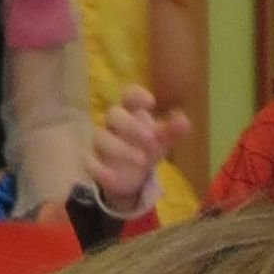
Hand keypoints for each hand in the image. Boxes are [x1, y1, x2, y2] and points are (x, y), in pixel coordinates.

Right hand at [91, 83, 180, 219]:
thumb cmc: (145, 148)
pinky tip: (114, 178)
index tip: (151, 102)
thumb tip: (184, 120)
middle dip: (131, 125)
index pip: (128, 95)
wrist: (131, 177)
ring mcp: (102, 142)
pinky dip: (100, 170)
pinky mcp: (94, 163)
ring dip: (120, 149)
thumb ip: (172, 131)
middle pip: (113, 114)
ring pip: (101, 137)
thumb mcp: (161, 141)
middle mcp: (113, 124)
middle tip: (152, 139)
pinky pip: (89, 162)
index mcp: (130, 112)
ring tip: (143, 161)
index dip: (136, 95)